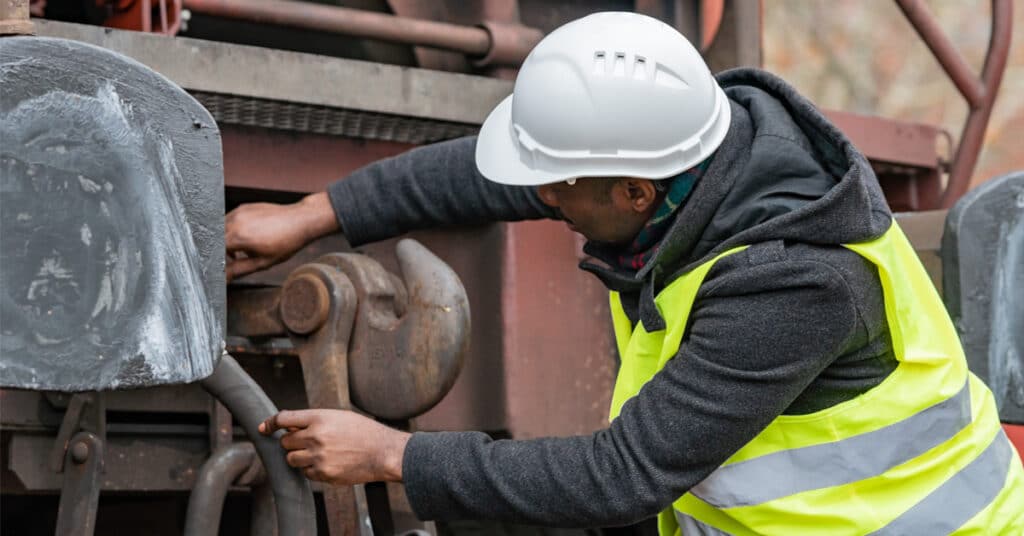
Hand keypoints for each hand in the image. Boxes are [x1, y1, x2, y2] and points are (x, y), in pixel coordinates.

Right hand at [225, 192, 338, 281]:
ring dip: (225, 240)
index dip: (216, 261)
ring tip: (242, 250)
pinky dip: (233, 230)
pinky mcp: (243, 207)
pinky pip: (230, 220)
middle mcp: (235, 221)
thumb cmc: (286, 242)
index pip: (214, 251)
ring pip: (221, 228)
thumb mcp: (262, 262)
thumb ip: (239, 270)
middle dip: (220, 251)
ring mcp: (239, 212)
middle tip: (233, 259)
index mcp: (238, 236)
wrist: (301, 220)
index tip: (221, 267)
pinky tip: (247, 237)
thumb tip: (224, 278)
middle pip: (215, 239)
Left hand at [259, 409, 409, 485]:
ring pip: (291, 459)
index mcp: (319, 418)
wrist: (383, 452)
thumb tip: (288, 426)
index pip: (284, 419)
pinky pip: (305, 473)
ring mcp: (318, 457)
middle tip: (308, 442)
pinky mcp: (323, 474)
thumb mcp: (339, 417)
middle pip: (285, 442)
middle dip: (292, 442)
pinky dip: (312, 469)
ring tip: (319, 453)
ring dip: (299, 456)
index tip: (264, 428)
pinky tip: (329, 462)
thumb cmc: (363, 432)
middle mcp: (316, 437)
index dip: (270, 423)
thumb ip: (314, 420)